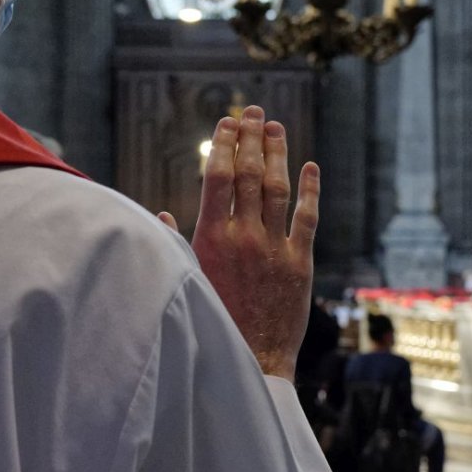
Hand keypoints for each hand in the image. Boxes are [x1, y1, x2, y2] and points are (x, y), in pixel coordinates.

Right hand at [159, 105, 319, 381]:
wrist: (251, 360)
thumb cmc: (213, 321)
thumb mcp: (186, 280)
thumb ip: (176, 244)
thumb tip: (162, 215)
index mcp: (211, 239)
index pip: (218, 178)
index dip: (224, 146)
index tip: (228, 124)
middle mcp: (244, 237)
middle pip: (249, 175)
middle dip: (251, 139)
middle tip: (255, 112)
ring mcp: (275, 249)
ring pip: (277, 190)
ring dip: (278, 155)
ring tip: (276, 128)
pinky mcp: (300, 264)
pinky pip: (307, 218)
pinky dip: (309, 191)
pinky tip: (310, 168)